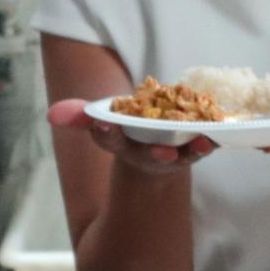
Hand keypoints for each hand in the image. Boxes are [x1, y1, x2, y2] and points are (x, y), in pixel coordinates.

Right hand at [49, 98, 215, 173]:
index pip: (108, 139)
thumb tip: (53, 115)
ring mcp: (171, 154)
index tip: (103, 125)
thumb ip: (80, 115)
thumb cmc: (127, 130)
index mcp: (119, 142)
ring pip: (180, 155)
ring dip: (190, 151)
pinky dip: (209, 143)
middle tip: (160, 152)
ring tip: (200, 143)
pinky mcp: (192, 149)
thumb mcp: (102, 120)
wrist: (155, 147)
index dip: (105, 132)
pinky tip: (217, 137)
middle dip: (154, 153)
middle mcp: (144, 153)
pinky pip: (202, 147)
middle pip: (148, 154)